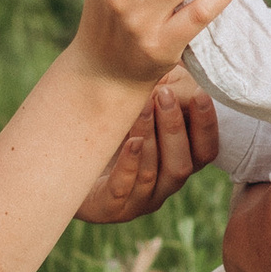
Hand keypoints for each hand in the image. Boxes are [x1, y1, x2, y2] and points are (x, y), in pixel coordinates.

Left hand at [77, 74, 222, 223]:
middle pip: (183, 165)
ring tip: (142, 106)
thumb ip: (165, 86)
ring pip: (153, 174)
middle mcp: (163, 184)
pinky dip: (129, 165)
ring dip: (151, 137)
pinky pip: (123, 190)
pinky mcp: (108, 207)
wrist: (64, 156)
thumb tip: (183, 64)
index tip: (200, 95)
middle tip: (164, 95)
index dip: (207, 126)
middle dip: (175, 128)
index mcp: (179, 161)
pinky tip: (130, 142)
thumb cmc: (109, 121)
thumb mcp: (140, 98)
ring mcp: (137, 200)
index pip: (206, 151)